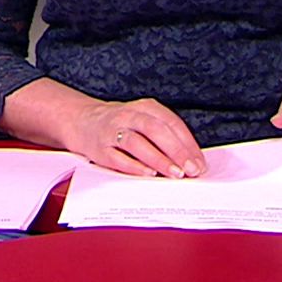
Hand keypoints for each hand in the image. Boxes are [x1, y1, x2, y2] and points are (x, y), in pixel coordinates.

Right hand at [64, 98, 206, 178]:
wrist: (82, 121)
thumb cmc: (122, 125)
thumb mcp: (144, 120)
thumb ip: (166, 136)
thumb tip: (191, 161)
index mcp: (145, 107)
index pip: (171, 123)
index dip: (187, 144)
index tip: (199, 163)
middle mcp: (128, 116)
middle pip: (155, 130)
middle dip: (176, 151)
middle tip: (191, 170)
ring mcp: (112, 131)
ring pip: (137, 143)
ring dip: (158, 159)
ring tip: (174, 173)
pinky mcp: (99, 148)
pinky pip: (118, 158)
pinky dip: (134, 166)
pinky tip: (148, 174)